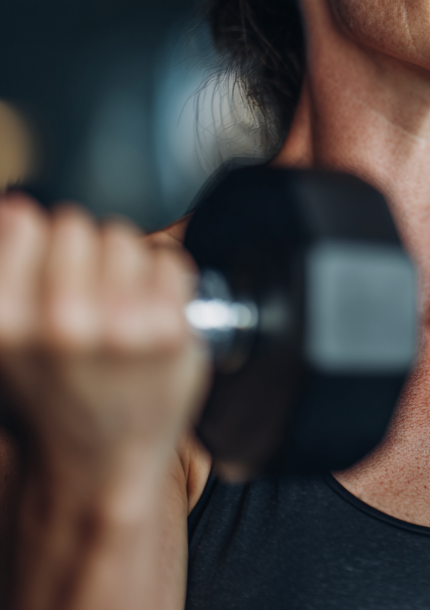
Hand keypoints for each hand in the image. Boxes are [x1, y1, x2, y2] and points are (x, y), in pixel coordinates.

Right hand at [0, 191, 207, 494]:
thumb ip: (6, 273)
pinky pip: (169, 263)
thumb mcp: (4, 342)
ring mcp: (121, 325)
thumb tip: (15, 208)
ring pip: (127, 240)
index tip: (50, 264)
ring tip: (116, 308)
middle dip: (85, 253)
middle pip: (82, 225)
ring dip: (124, 266)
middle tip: (88, 296)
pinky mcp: (171, 330)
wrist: (98, 464)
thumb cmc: (51, 400)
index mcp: (8, 321)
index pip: (30, 220)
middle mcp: (62, 320)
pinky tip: (147, 317)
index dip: (42, 240)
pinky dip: (163, 283)